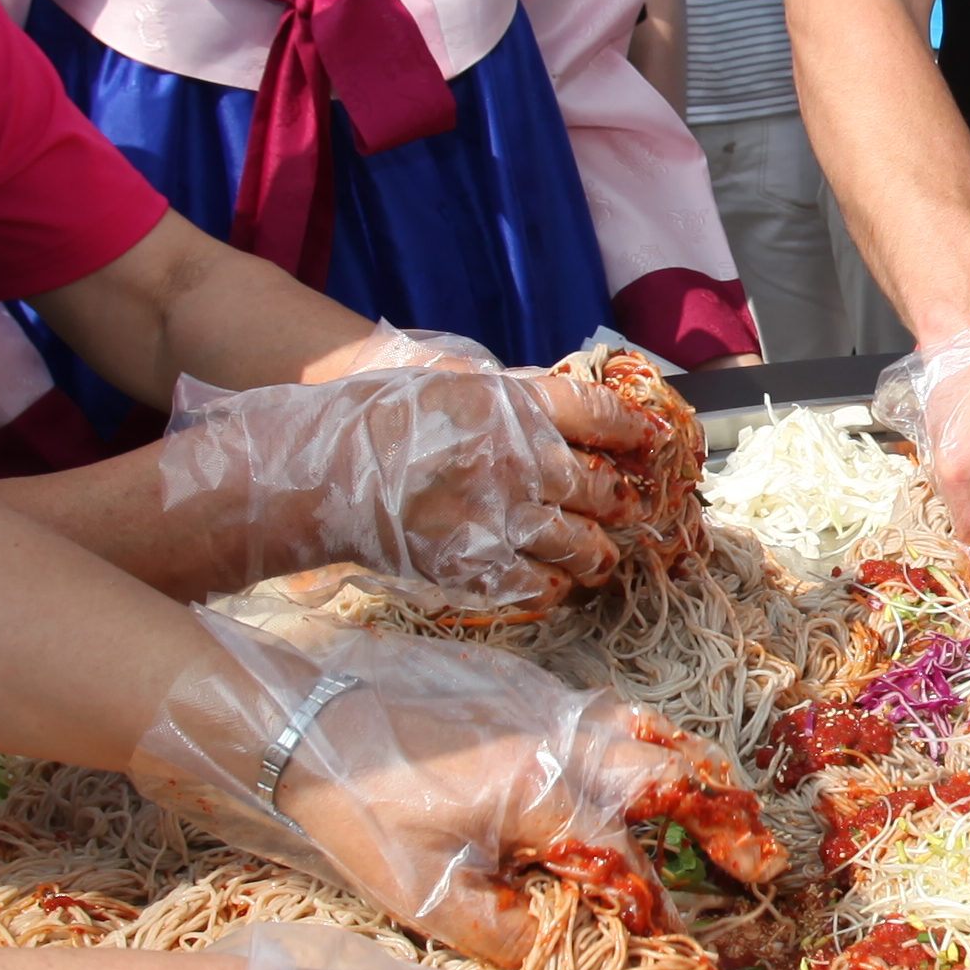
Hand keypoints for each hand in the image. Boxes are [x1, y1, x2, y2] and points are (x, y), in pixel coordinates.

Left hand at [139, 627, 775, 964]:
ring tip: (734, 811)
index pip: (629, 866)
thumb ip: (507, 930)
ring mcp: (553, 709)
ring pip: (654, 734)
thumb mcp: (426, 893)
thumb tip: (570, 952)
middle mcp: (567, 745)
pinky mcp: (531, 689)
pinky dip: (656, 738)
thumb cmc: (363, 809)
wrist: (307, 715)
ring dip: (701, 776)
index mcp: (547, 799)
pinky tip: (659, 759)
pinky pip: (618, 710)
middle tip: (763, 867)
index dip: (661, 914)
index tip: (689, 954)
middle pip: (672, 783)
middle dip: (727, 827)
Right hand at [162, 338, 635, 615]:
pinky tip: (551, 583)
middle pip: (600, 487)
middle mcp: (521, 460)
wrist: (322, 472)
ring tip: (598, 558)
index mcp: (515, 405)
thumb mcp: (449, 383)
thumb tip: (559, 413)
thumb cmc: (378, 418)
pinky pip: (538, 584)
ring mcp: (501, 516)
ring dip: (597, 554)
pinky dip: (552, 586)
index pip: (601, 413)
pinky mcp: (476, 564)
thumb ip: (508, 400)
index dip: (632, 430)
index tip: (648, 441)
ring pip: (581, 543)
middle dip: (619, 501)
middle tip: (624, 508)